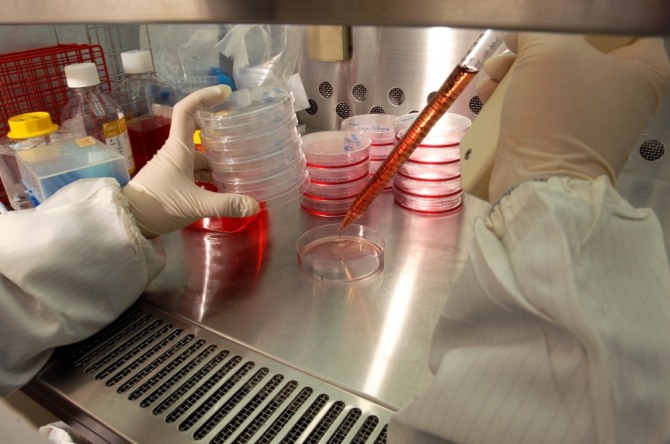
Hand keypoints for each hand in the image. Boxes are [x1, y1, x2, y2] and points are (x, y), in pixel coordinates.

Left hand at [122, 85, 259, 237]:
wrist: (130, 221)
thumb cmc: (158, 204)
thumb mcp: (195, 205)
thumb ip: (226, 204)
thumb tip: (256, 205)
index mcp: (178, 148)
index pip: (187, 110)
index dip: (204, 96)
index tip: (225, 93)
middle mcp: (176, 153)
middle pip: (200, 134)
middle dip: (221, 133)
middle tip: (244, 134)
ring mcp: (174, 168)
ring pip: (201, 157)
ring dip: (219, 160)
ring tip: (242, 165)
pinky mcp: (174, 182)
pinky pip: (197, 173)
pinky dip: (212, 177)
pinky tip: (226, 187)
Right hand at [477, 33, 669, 201]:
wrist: (536, 184)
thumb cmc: (556, 117)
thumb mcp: (549, 51)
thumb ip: (539, 27)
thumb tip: (524, 32)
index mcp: (643, 71)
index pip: (617, 27)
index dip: (578, 23)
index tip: (545, 27)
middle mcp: (622, 96)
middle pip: (574, 51)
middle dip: (532, 48)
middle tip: (511, 47)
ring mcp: (589, 121)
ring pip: (548, 79)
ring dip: (513, 72)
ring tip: (492, 76)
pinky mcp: (560, 140)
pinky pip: (536, 107)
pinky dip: (512, 99)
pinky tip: (489, 96)